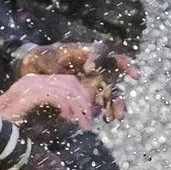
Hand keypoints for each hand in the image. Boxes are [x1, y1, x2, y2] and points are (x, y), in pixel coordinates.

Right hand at [0, 72, 99, 135]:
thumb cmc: (14, 129)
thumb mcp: (41, 119)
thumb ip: (57, 113)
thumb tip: (78, 114)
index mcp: (37, 82)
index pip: (67, 81)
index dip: (82, 96)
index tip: (90, 114)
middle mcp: (34, 80)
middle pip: (70, 82)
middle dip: (84, 102)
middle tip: (90, 122)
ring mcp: (30, 86)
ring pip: (65, 88)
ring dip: (78, 108)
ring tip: (83, 125)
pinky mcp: (27, 95)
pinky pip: (54, 95)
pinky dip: (66, 106)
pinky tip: (69, 118)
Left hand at [18, 40, 137, 120]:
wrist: (35, 80)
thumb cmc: (38, 62)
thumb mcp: (39, 58)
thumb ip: (48, 61)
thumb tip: (57, 69)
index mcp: (85, 53)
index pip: (100, 50)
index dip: (98, 57)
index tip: (89, 69)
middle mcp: (96, 67)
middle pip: (118, 65)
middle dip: (128, 68)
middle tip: (136, 76)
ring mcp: (97, 83)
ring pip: (114, 89)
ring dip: (118, 101)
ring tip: (117, 115)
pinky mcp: (94, 98)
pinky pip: (107, 105)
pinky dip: (109, 111)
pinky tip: (107, 119)